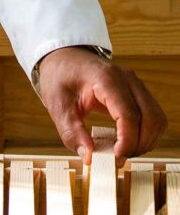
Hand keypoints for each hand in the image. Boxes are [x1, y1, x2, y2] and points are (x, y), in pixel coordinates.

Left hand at [38, 46, 167, 161]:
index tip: (116, 158)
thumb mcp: (57, 103)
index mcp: (106, 78)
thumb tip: (88, 156)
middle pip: (149, 118)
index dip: (127, 141)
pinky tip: (128, 140)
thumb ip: (71, 131)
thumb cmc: (60, 76)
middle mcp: (126, 79)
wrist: (63, 57)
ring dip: (145, 141)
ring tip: (122, 150)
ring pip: (156, 119)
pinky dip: (146, 134)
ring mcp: (134, 84)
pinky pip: (153, 117)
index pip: (129, 114)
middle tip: (117, 157)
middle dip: (139, 144)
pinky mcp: (137, 91)